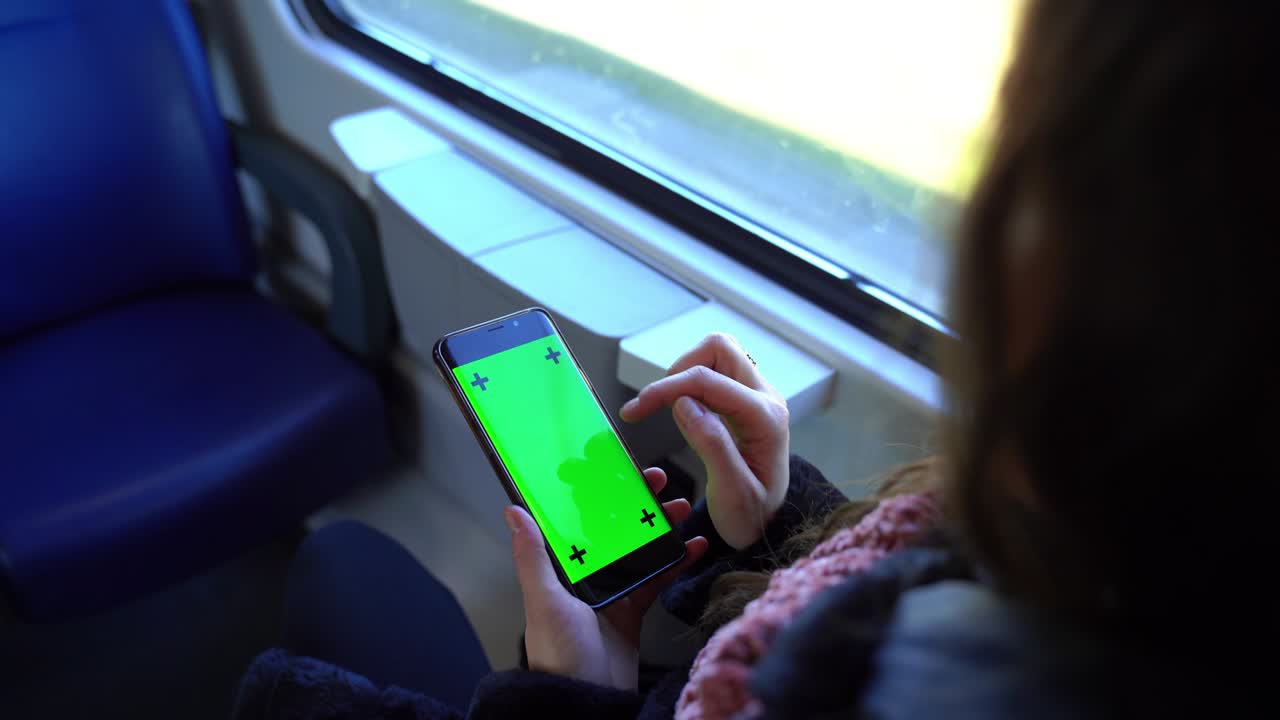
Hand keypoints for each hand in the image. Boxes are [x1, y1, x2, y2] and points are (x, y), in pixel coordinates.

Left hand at [506, 467, 708, 689]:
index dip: (599, 493)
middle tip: (658, 483)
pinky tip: (694, 547)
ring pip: (640, 548)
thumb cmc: (559, 653)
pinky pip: (658, 578)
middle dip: (637, 504)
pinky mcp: (635, 609)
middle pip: (615, 528)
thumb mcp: (544, 601)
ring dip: (661, 527)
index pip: (580, 519)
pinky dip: (677, 562)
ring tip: (681, 510)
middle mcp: (586, 574)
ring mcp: (613, 590)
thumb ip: (533, 556)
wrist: (587, 699)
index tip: (617, 470)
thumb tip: (513, 512)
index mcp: (561, 568)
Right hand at [620, 333, 789, 548]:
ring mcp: (758, 396)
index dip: (666, 389)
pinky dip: (692, 381)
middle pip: (719, 348)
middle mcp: (766, 398)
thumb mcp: (731, 493)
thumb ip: (711, 445)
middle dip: (680, 369)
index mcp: (766, 419)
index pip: (709, 381)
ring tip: (667, 406)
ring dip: (686, 371)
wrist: (771, 527)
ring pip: (718, 353)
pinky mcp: (747, 400)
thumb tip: (683, 403)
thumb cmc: (752, 515)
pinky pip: (718, 371)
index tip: (635, 410)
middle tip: (656, 404)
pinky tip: (681, 409)